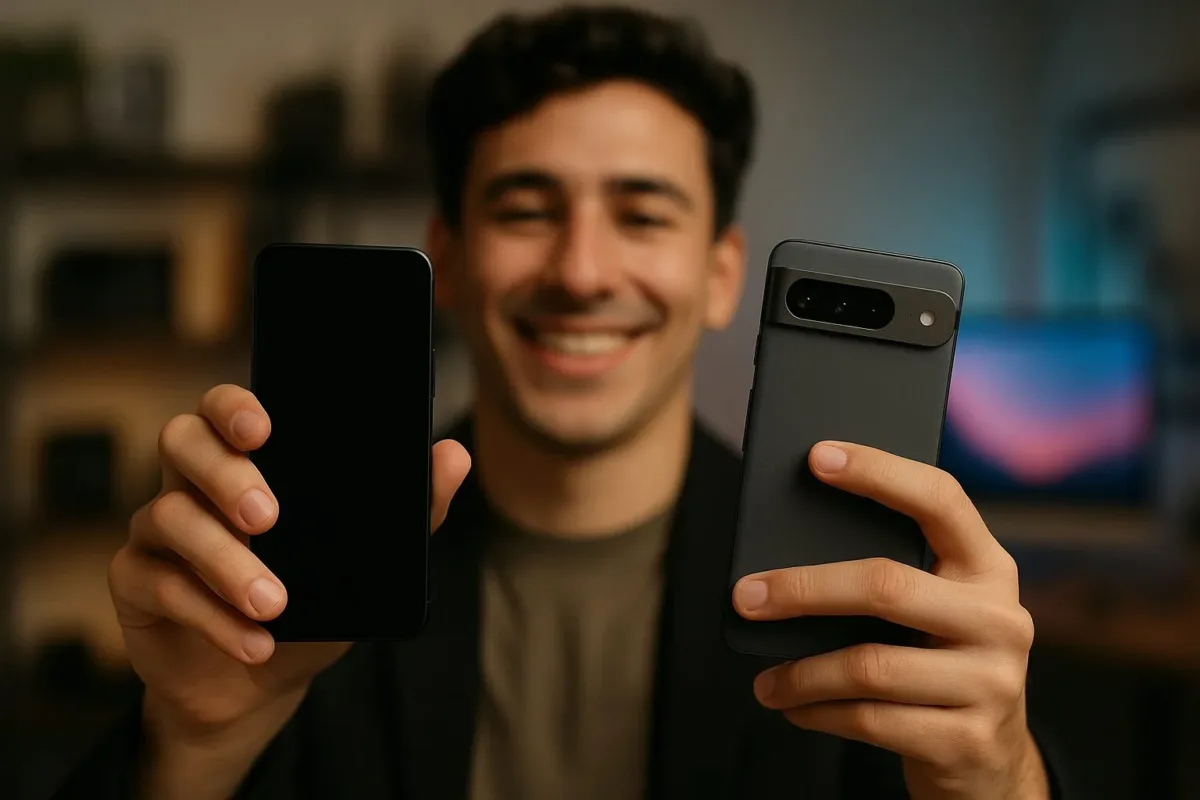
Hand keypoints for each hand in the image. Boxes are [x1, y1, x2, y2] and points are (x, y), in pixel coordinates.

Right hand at [109, 384, 470, 737]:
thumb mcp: (367, 563)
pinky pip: (161, 586)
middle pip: (182, 442)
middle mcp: (194, 483)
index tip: (265, 428)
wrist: (262, 681)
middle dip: (225, 474)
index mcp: (247, 460)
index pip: (226, 408)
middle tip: (269, 517)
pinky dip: (212, 617)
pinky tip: (255, 643)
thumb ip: (411, 511)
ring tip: (274, 603)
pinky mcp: (135, 583)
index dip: (235, 408)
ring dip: (227, 563)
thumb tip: (454, 455)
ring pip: (168, 516)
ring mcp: (158, 531)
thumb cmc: (313, 603)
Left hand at [732, 442, 1047, 799]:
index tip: (817, 456)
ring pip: (869, 665)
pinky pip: (870, 720)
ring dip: (801, 672)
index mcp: (989, 567)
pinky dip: (818, 713)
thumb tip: (782, 552)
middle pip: (885, 586)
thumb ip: (891, 574)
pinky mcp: (967, 739)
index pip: (940, 499)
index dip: (879, 472)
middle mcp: (1001, 619)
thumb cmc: (936, 660)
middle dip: (802, 588)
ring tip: (765, 679)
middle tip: (744, 596)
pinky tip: (793, 707)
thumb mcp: (934, 609)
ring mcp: (992, 682)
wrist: (988, 760)